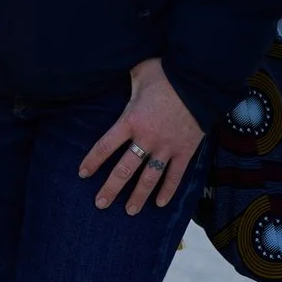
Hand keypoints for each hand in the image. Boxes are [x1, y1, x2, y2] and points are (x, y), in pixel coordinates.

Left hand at [80, 59, 205, 213]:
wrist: (198, 81)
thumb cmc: (166, 73)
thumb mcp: (139, 72)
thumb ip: (127, 80)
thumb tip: (113, 69)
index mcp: (130, 120)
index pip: (105, 146)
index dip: (93, 161)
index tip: (83, 174)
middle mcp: (146, 138)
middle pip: (125, 169)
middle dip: (111, 188)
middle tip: (100, 203)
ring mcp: (167, 147)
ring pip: (149, 178)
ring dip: (138, 196)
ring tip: (129, 211)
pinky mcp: (185, 151)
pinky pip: (175, 175)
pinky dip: (168, 190)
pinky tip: (160, 203)